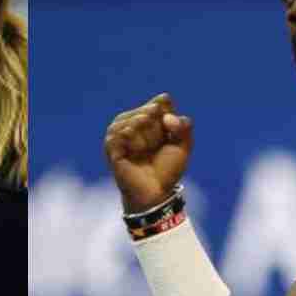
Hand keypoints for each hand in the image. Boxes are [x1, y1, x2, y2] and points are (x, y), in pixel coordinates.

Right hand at [103, 93, 192, 212]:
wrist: (156, 192)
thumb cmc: (167, 170)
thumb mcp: (183, 146)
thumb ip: (183, 126)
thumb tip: (166, 116)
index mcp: (149, 124)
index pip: (158, 104)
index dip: (165, 108)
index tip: (171, 123)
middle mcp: (132, 127)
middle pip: (144, 110)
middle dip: (153, 116)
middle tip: (160, 130)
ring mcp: (120, 139)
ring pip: (126, 119)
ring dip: (138, 123)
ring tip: (147, 131)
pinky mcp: (112, 150)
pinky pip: (116, 135)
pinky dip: (126, 134)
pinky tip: (135, 141)